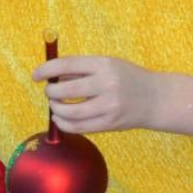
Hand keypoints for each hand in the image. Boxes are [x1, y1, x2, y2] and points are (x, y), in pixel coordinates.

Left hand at [33, 55, 160, 132]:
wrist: (155, 99)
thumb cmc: (127, 78)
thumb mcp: (108, 65)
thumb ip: (82, 69)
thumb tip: (51, 75)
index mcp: (104, 64)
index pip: (67, 65)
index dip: (46, 70)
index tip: (36, 75)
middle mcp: (106, 84)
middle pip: (65, 90)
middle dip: (51, 92)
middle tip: (50, 92)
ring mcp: (108, 106)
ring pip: (69, 112)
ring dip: (56, 110)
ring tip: (56, 106)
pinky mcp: (109, 124)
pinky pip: (79, 127)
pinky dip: (64, 124)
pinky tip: (62, 119)